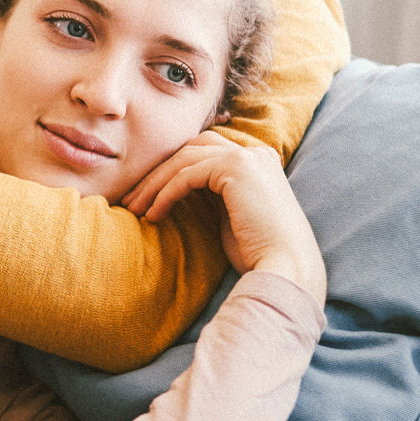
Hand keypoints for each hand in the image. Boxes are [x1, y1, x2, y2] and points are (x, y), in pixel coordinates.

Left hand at [122, 133, 326, 306]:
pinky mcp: (237, 168)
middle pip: (192, 149)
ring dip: (155, 183)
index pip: (204, 153)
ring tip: (134, 208)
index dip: (172, 171)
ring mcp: (248, 157)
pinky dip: (165, 194)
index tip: (146, 197)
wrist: (286, 271)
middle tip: (132, 199)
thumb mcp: (229, 216)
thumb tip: (176, 188)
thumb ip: (211, 195)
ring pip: (185, 159)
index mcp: (257, 162)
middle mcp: (255, 153)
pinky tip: (152, 214)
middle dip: (158, 172)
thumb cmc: (259, 254)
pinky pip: (187, 175)